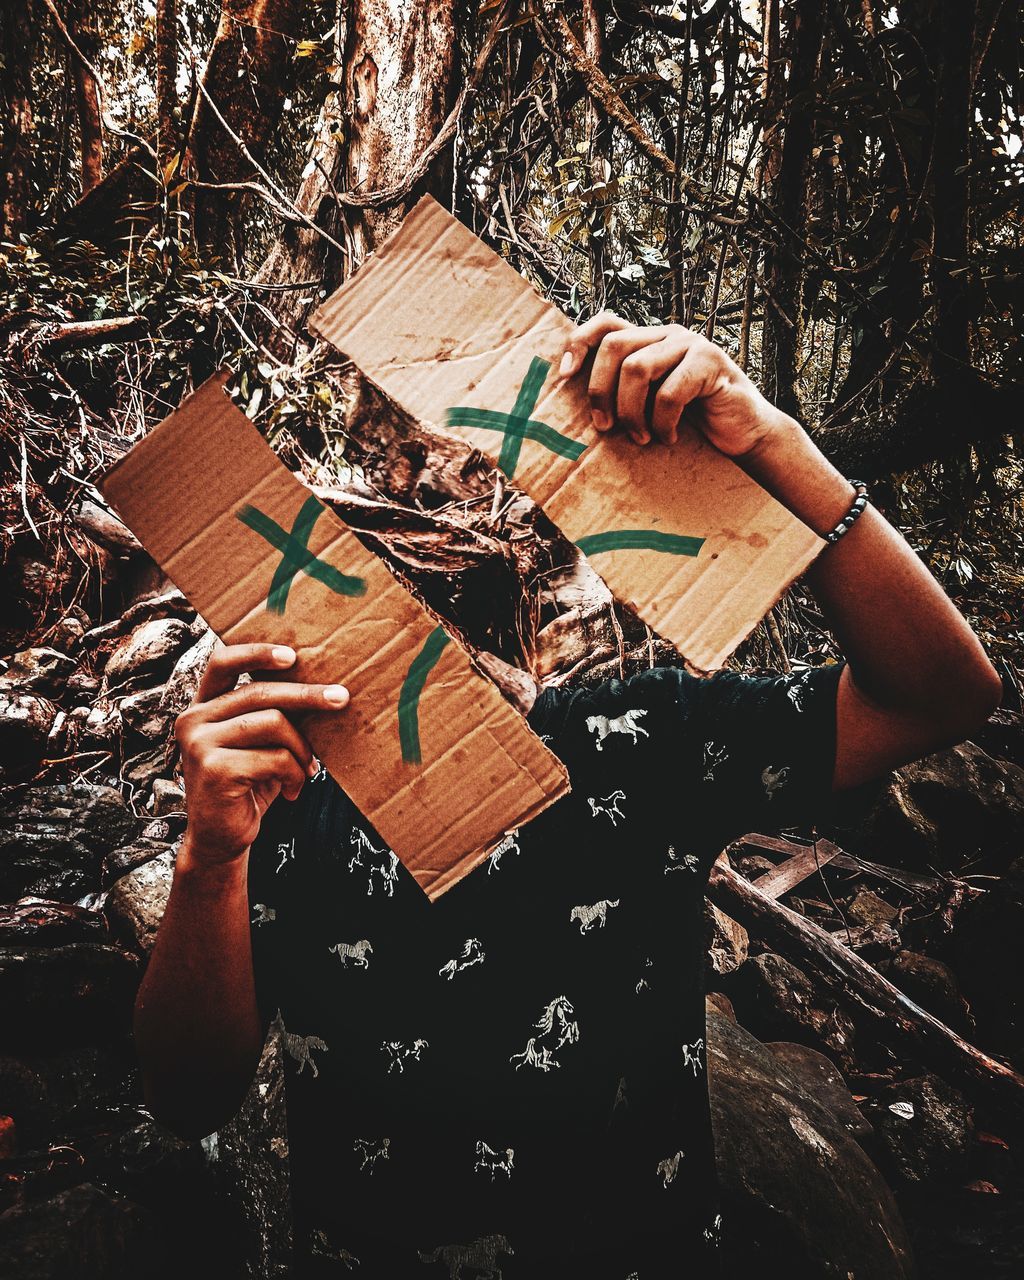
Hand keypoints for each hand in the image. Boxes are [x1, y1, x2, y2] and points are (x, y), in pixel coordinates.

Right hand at [174, 642, 349, 865]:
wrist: (220, 838)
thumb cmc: (247, 785)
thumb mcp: (258, 744)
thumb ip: (272, 715)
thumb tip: (323, 689)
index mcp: (203, 706)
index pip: (223, 662)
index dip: (258, 653)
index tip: (293, 655)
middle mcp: (194, 719)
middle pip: (261, 692)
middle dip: (308, 695)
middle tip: (342, 698)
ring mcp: (199, 743)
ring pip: (274, 723)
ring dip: (302, 749)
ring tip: (307, 770)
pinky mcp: (213, 769)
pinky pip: (275, 758)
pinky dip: (294, 774)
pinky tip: (293, 791)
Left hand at [557, 312, 785, 456]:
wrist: (744, 432)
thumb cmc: (694, 421)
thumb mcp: (650, 404)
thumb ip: (625, 392)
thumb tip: (579, 406)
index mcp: (650, 340)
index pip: (606, 323)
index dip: (579, 342)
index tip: (564, 376)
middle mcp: (668, 334)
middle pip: (614, 346)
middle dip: (600, 391)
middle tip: (605, 427)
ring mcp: (691, 344)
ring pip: (636, 368)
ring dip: (631, 412)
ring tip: (642, 438)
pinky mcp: (710, 362)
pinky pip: (669, 392)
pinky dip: (663, 423)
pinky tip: (669, 438)